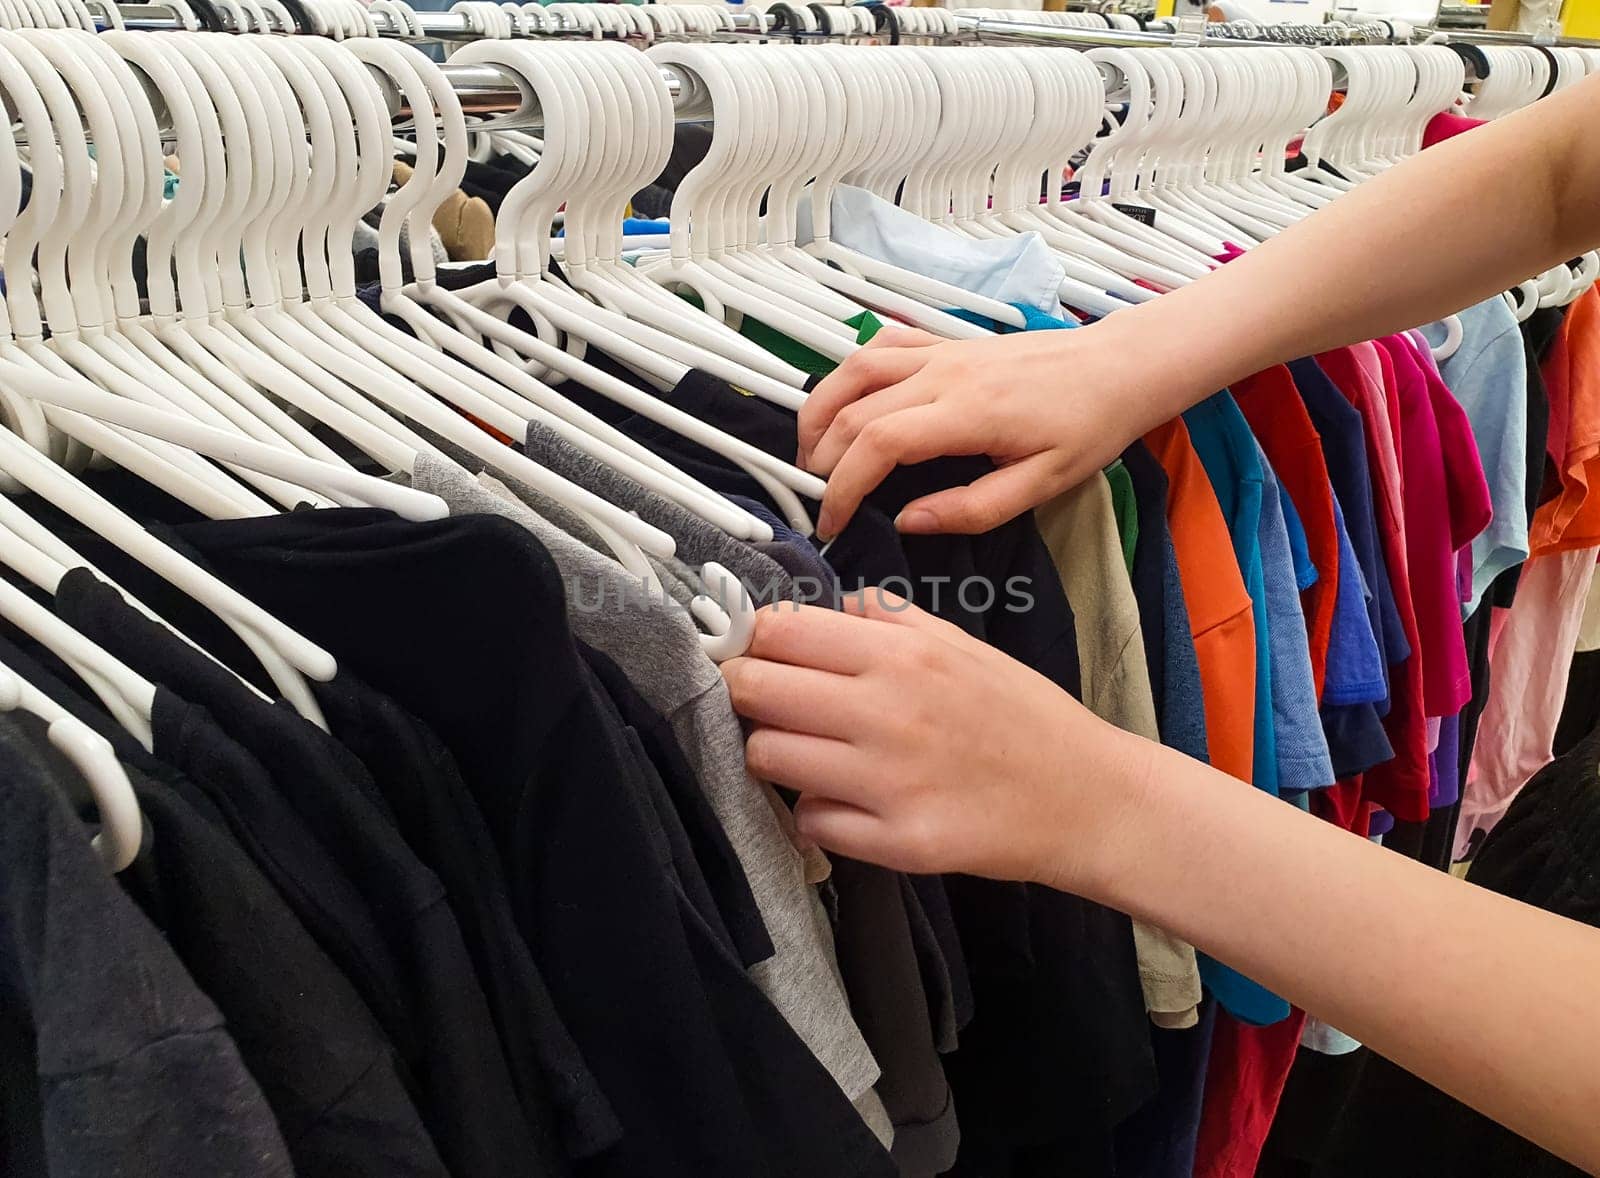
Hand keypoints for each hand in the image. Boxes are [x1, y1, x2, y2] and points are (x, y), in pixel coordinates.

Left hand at [720, 592, 1152, 894]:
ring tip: (809, 754)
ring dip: (775, 754)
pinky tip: (847, 803)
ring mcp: (889, 782)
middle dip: (746, 693)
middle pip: (754, 690)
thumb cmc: (1021, 714)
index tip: (758, 653)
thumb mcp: (961, 643)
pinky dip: (816, 814)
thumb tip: (823, 605)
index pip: (778, 631)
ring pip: (767, 758)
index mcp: (902, 653)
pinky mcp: (899, 843)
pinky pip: (810, 823)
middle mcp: (887, 711)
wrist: (1087, 797)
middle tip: (765, 703)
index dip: (754, 641)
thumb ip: (888, 619)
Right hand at [798, 316, 1191, 538]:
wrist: (1119, 367)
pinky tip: (846, 403)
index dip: (842, 486)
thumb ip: (972, 509)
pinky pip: (881, 346)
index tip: (832, 522)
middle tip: (817, 498)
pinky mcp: (945, 341)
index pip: (877, 444)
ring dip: (821, 409)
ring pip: (855, 368)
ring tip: (812, 452)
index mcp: (966, 412)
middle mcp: (944, 373)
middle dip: (821, 458)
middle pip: (853, 408)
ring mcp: (941, 350)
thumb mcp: (1043, 486)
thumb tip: (908, 521)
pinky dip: (850, 373)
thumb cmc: (1089, 427)